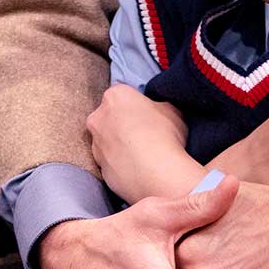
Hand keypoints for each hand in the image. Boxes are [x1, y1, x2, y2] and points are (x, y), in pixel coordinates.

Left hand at [86, 84, 198, 202]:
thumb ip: (159, 106)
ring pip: (108, 142)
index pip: (123, 95)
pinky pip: (111, 164)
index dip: (138, 106)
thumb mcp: (173, 110)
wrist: (156, 173)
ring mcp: (96, 145)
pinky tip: (138, 170)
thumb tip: (158, 111)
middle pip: (109, 117)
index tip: (149, 116)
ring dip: (121, 147)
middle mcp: (98, 118)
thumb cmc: (164, 136)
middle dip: (123, 124)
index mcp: (115, 96)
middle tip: (146, 135)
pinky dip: (121, 166)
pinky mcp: (99, 169)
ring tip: (144, 156)